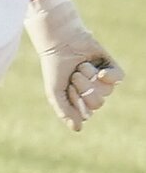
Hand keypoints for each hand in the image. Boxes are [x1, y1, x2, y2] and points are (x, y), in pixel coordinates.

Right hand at [23, 0, 124, 130]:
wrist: (60, 43)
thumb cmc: (54, 68)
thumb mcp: (54, 92)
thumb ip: (64, 111)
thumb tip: (78, 129)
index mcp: (79, 101)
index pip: (86, 113)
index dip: (75, 101)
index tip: (66, 87)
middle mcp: (93, 92)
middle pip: (97, 103)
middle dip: (83, 88)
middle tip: (74, 76)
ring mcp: (103, 81)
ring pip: (106, 90)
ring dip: (89, 77)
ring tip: (80, 67)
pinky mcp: (112, 68)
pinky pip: (118, 79)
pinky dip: (108, 76)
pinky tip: (98, 71)